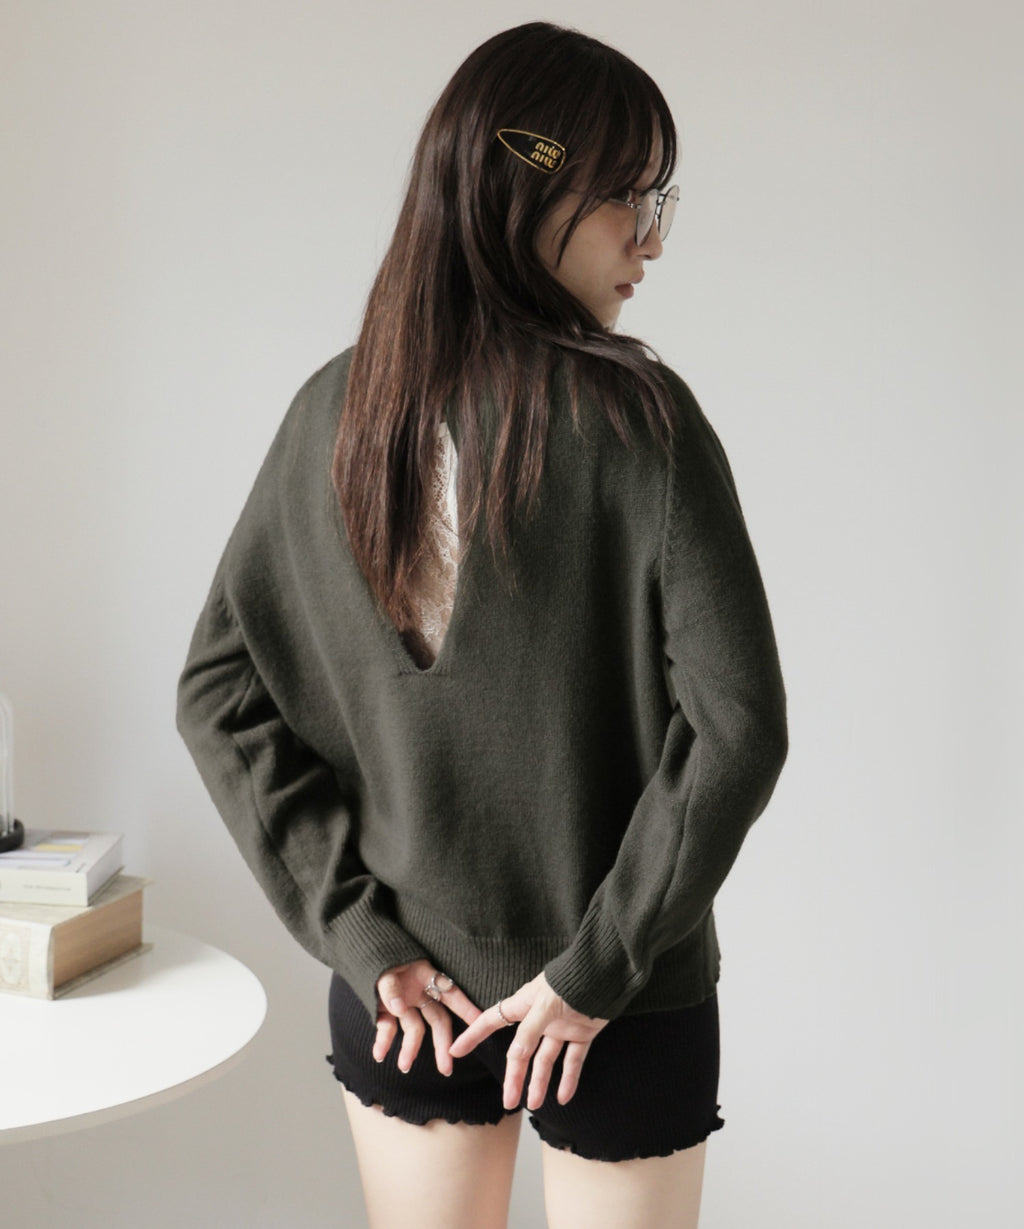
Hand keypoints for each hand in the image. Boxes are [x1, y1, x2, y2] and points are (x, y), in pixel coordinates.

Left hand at [375, 960, 481, 1076]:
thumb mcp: (385, 966)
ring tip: (404, 1067)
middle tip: (446, 1068)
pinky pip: (388, 1028)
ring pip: (413, 1028)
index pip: (451, 994)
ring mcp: (404, 1003)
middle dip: (442, 1044)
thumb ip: (391, 987)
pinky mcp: (386, 1011)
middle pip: (436, 1020)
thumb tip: (399, 1008)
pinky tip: (378, 1055)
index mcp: (426, 976)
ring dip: (409, 1048)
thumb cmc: (380, 954)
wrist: (360, 950)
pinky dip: (383, 1041)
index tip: (479, 1024)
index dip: (466, 1009)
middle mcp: (419, 992)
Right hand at [448, 973, 607, 1109]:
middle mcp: (539, 1018)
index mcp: (524, 1004)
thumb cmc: (571, 982)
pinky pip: (572, 1060)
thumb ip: (530, 1031)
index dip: (474, 1036)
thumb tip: (515, 1057)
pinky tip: (564, 1097)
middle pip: (521, 1052)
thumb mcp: (545, 1004)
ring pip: (546, 1059)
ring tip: (535, 1105)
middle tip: (508, 1102)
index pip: (492, 1021)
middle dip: (515, 1076)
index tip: (455, 1051)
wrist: (605, 974)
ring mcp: (560, 1026)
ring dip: (540, 1082)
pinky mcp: (581, 1033)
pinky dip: (569, 1078)